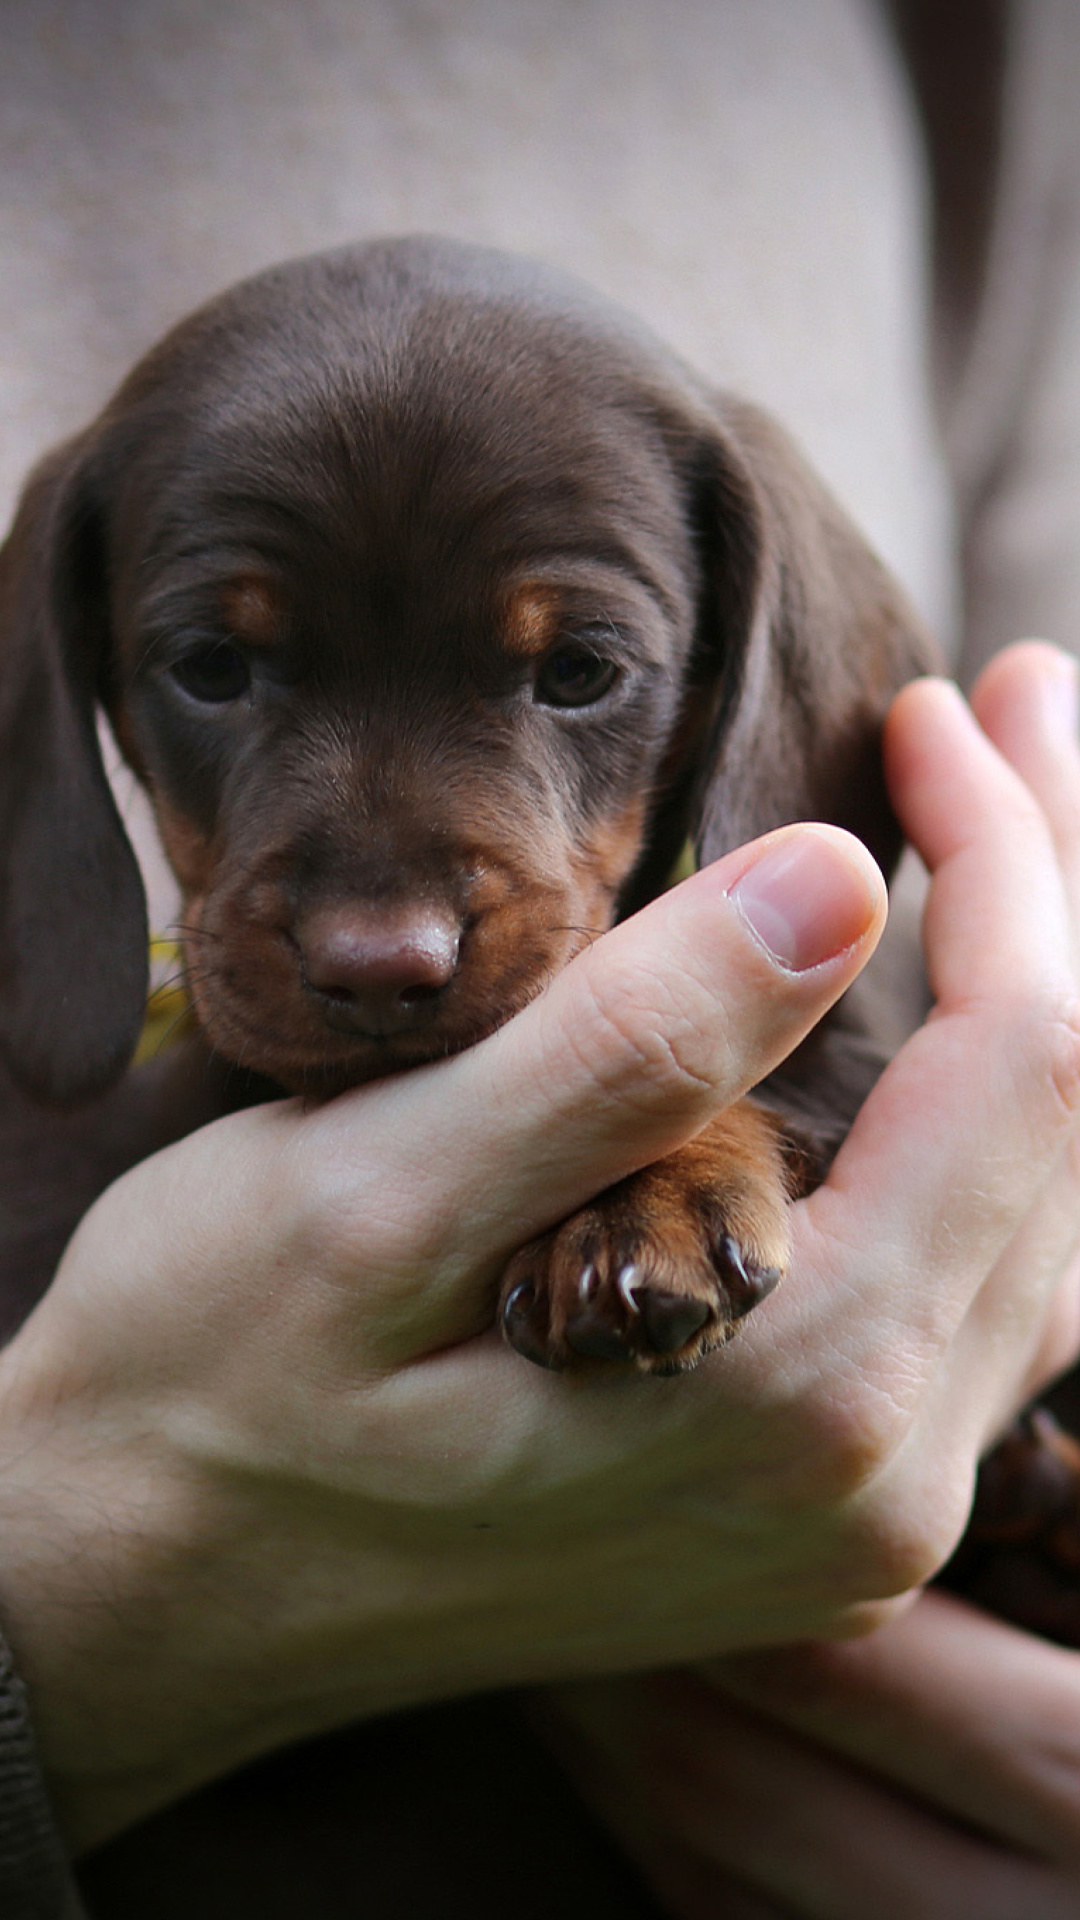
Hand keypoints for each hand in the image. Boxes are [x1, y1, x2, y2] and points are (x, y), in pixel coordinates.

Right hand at [0, 644, 1075, 1857]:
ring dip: (1041, 999)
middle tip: (1017, 699)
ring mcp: (858, 1510)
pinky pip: (989, 1286)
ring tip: (1009, 824)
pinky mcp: (816, 1503)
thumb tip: (839, 878)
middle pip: (1071, 1125)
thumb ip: (622, 1052)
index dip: (1000, 854)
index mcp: (799, 1387)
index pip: (1021, 1060)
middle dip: (1052, 891)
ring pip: (1052, 1207)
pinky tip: (953, 1016)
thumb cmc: (216, 1382)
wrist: (152, 1589)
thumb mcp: (373, 1196)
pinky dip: (996, 1121)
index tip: (924, 709)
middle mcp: (877, 1476)